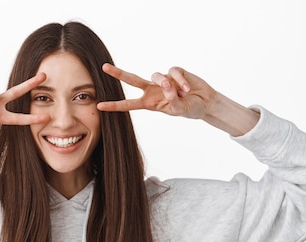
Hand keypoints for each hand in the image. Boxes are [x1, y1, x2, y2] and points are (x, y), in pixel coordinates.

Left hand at [96, 64, 216, 119]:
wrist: (205, 102)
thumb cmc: (189, 108)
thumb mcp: (179, 110)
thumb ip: (171, 100)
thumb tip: (165, 84)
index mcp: (149, 103)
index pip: (129, 105)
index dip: (115, 106)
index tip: (100, 106)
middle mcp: (152, 90)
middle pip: (132, 80)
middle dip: (118, 74)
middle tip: (104, 67)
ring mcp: (163, 80)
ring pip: (157, 76)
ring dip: (169, 86)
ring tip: (182, 94)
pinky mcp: (174, 72)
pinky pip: (173, 72)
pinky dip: (180, 81)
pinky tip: (187, 89)